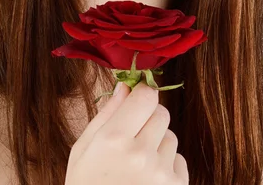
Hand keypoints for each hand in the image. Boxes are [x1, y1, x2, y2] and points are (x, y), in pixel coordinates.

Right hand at [65, 80, 188, 184]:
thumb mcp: (83, 150)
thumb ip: (106, 115)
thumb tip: (125, 87)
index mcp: (113, 139)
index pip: (146, 96)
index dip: (142, 95)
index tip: (136, 100)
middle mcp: (140, 154)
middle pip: (161, 113)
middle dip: (149, 118)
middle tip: (132, 135)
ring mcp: (161, 174)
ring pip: (171, 137)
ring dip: (158, 143)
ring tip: (137, 163)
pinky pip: (179, 161)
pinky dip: (167, 166)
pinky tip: (147, 180)